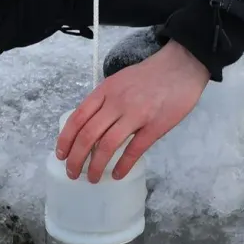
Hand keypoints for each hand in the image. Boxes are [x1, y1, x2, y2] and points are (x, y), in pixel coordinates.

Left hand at [55, 39, 208, 182]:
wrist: (181, 65)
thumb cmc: (150, 74)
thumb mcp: (119, 80)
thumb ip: (105, 100)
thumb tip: (90, 125)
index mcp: (105, 90)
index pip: (77, 117)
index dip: (66, 139)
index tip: (61, 155)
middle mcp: (117, 102)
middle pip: (88, 135)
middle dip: (76, 159)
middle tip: (73, 173)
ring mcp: (136, 114)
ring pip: (107, 145)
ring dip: (96, 166)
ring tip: (92, 178)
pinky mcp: (156, 126)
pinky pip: (134, 150)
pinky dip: (123, 165)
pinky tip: (117, 175)